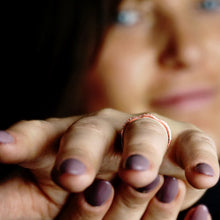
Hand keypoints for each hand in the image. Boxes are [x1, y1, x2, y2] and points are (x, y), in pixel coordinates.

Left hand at [0, 109, 217, 218]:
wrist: (146, 164)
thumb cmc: (94, 177)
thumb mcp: (48, 186)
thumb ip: (21, 189)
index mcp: (73, 137)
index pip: (41, 136)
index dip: (22, 140)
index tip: (1, 147)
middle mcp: (108, 129)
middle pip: (90, 133)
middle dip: (82, 152)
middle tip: (73, 177)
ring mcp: (146, 132)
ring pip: (144, 135)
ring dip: (141, 154)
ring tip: (138, 175)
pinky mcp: (184, 141)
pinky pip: (194, 146)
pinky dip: (199, 159)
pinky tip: (203, 176)